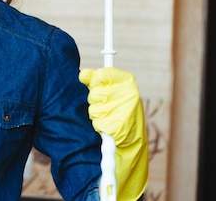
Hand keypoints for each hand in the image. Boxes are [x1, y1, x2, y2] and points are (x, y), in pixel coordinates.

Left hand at [79, 67, 148, 200]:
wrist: (133, 141)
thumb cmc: (119, 111)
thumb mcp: (111, 91)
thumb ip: (95, 80)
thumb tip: (82, 74)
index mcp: (128, 81)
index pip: (101, 74)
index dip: (95, 82)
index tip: (98, 87)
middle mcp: (129, 93)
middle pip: (95, 93)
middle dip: (95, 101)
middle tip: (105, 106)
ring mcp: (125, 110)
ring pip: (94, 108)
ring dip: (97, 115)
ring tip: (108, 117)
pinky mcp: (119, 126)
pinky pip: (97, 122)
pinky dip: (99, 126)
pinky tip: (109, 127)